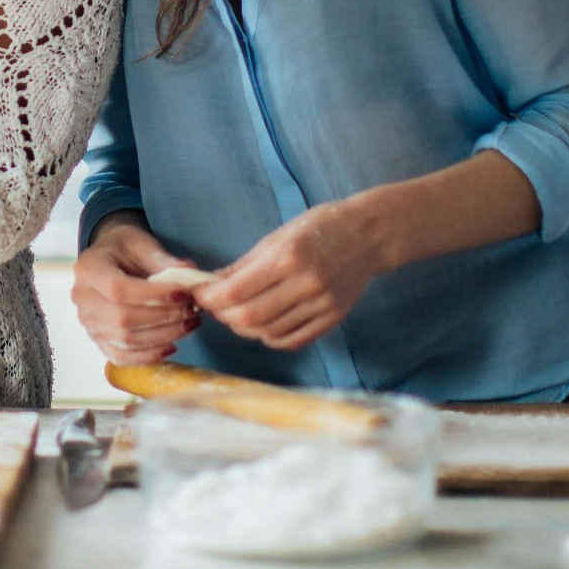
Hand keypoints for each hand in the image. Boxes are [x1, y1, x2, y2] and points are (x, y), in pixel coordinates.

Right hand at [71, 214, 204, 365]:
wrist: (108, 259)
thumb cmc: (124, 249)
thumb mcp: (142, 244)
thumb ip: (162, 260)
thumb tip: (189, 274)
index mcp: (88, 269)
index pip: (118, 289)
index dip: (153, 296)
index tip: (183, 294)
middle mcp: (82, 298)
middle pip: (122, 319)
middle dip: (163, 318)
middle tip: (192, 310)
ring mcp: (88, 323)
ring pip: (125, 341)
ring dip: (163, 336)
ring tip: (189, 324)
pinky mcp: (98, 340)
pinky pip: (122, 357)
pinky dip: (149, 356)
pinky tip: (172, 345)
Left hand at [199, 197, 385, 352]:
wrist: (368, 235)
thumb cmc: (320, 228)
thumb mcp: (277, 236)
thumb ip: (244, 265)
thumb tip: (211, 284)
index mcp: (288, 257)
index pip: (236, 291)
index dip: (210, 297)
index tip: (200, 293)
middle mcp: (306, 284)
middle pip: (249, 318)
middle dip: (223, 315)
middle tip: (215, 305)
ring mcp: (322, 306)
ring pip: (268, 333)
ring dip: (244, 327)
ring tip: (237, 313)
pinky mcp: (332, 320)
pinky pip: (292, 340)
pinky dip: (269, 337)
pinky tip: (263, 324)